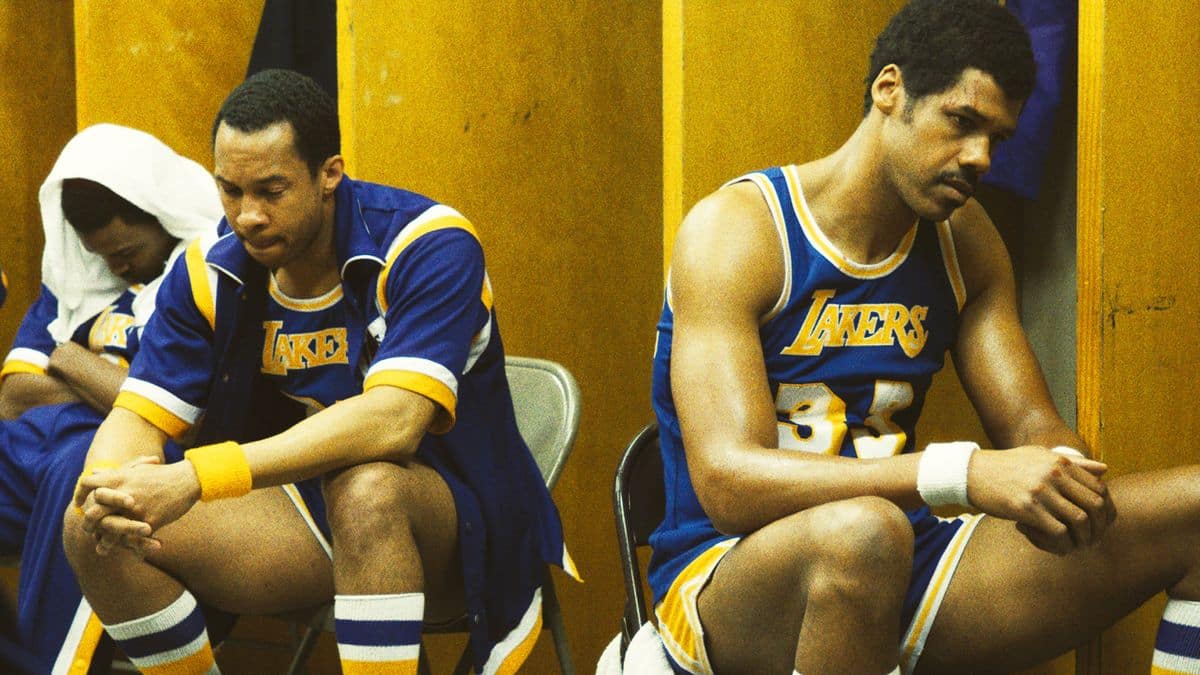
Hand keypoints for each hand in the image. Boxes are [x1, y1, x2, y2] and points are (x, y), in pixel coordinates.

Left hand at [77, 457, 202, 550]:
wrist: (188, 480)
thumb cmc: (163, 474)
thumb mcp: (137, 469)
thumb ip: (114, 472)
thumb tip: (95, 472)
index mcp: (119, 478)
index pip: (88, 483)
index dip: (79, 493)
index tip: (79, 503)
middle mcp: (123, 493)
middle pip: (93, 512)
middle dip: (88, 525)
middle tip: (89, 531)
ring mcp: (135, 509)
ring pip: (111, 531)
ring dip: (105, 542)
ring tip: (102, 549)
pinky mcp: (149, 521)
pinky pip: (135, 539)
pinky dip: (133, 547)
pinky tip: (132, 552)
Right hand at [966, 446, 1115, 554]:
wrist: (972, 473)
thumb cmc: (1006, 465)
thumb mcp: (1040, 455)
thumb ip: (1073, 462)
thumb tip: (1105, 469)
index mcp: (1060, 462)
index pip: (1099, 488)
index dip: (1106, 510)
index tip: (1101, 524)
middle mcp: (1054, 475)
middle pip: (1094, 505)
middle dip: (1098, 527)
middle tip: (1092, 539)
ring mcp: (1040, 491)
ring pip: (1079, 521)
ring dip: (1082, 539)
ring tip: (1076, 545)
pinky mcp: (1026, 508)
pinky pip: (1057, 532)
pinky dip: (1062, 544)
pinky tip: (1058, 547)